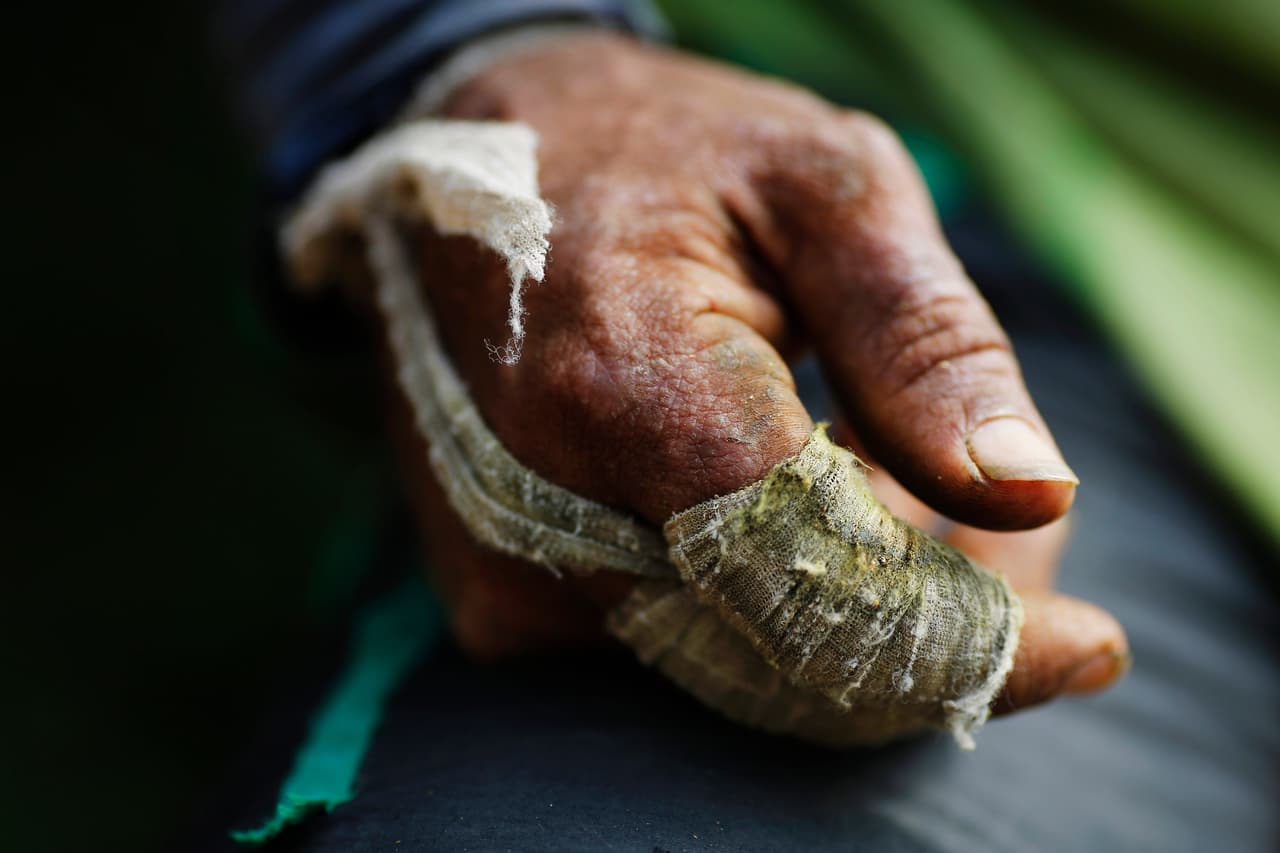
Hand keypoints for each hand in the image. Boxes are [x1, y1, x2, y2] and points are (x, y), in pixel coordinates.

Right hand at [384, 32, 1127, 712]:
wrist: (485, 162)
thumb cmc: (665, 154)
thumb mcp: (822, 185)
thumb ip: (923, 341)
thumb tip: (1036, 494)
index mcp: (628, 386)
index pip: (822, 576)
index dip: (968, 631)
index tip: (1084, 642)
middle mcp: (550, 508)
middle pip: (794, 652)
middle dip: (926, 618)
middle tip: (1003, 538)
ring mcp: (512, 568)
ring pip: (745, 667)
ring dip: (849, 606)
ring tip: (886, 483)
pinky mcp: (503, 597)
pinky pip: (679, 648)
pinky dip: (763, 603)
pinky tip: (787, 502)